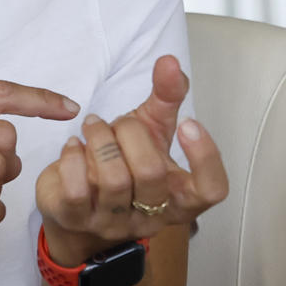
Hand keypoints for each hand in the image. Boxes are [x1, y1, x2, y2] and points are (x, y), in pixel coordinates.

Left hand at [35, 55, 228, 264]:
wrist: (76, 201)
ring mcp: (113, 223)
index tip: (187, 124)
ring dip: (100, 139)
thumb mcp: (151, 128)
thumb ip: (166, 96)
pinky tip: (74, 146)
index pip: (211, 190)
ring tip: (93, 126)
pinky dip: (74, 157)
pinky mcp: (76, 220)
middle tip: (119, 123)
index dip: (205, 157)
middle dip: (132, 134)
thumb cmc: (123, 162)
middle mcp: (151, 216)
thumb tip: (170, 62)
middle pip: (152, 173)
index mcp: (179, 197)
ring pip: (113, 180)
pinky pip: (77, 189)